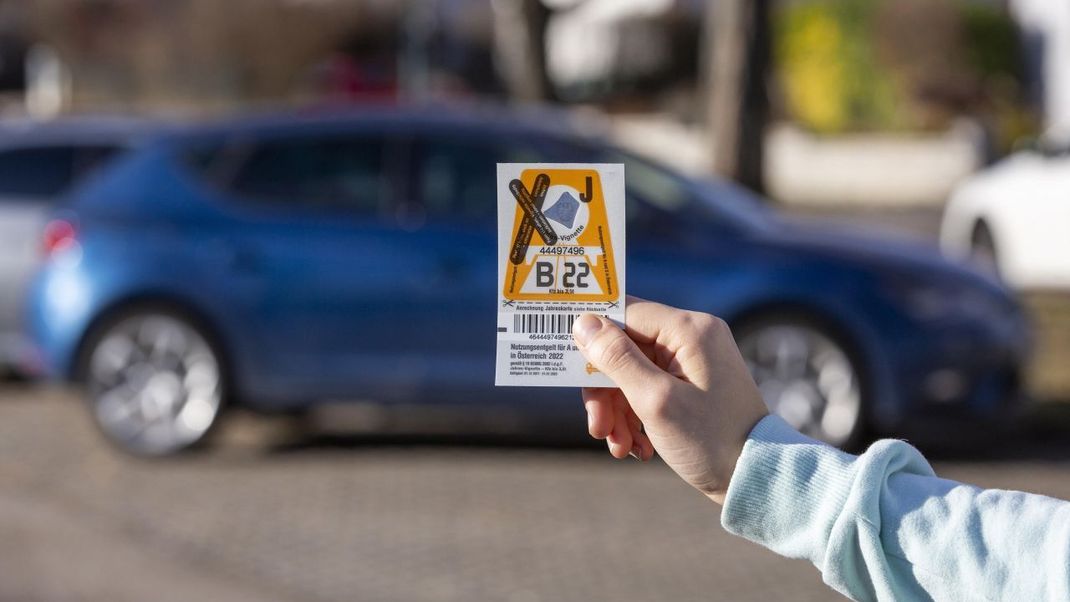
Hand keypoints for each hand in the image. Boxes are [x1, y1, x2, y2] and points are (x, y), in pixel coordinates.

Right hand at [572, 297, 768, 504]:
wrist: (757, 478)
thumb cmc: (711, 440)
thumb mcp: (655, 400)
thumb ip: (616, 359)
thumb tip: (583, 322)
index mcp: (688, 329)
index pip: (624, 313)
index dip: (593, 339)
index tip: (568, 367)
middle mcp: (693, 336)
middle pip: (625, 348)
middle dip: (605, 390)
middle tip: (598, 428)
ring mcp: (694, 360)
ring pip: (633, 372)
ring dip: (617, 409)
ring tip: (618, 445)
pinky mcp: (692, 383)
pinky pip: (650, 388)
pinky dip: (636, 415)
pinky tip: (636, 447)